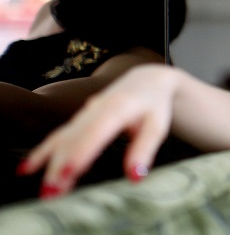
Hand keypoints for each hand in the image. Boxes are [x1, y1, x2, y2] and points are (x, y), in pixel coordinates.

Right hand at [16, 64, 178, 198]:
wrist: (147, 81)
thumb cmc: (154, 106)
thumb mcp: (157, 126)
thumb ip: (144, 150)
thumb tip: (135, 176)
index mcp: (118, 108)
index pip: (97, 131)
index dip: (82, 152)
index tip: (69, 172)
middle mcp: (96, 108)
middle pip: (75, 137)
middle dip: (61, 164)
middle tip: (53, 191)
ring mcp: (85, 112)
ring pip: (63, 137)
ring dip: (50, 162)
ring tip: (46, 188)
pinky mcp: (80, 118)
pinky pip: (59, 135)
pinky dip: (44, 151)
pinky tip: (29, 168)